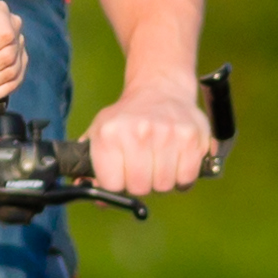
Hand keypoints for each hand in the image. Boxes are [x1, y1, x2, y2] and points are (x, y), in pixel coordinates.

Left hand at [85, 71, 214, 194]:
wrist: (160, 89)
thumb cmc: (127, 118)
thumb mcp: (101, 134)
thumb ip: (91, 166)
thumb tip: (85, 188)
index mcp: (109, 133)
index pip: (112, 185)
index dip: (118, 183)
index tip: (121, 173)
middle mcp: (138, 132)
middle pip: (140, 187)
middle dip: (141, 183)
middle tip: (143, 167)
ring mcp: (167, 134)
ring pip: (164, 186)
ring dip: (162, 180)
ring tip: (159, 161)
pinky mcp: (192, 137)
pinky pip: (187, 178)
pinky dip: (183, 177)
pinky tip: (177, 162)